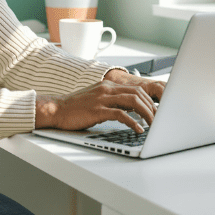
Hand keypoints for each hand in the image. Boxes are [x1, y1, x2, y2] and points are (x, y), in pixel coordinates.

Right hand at [35, 71, 164, 132]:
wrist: (55, 109)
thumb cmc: (75, 108)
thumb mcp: (96, 100)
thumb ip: (112, 102)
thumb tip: (130, 111)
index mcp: (107, 85)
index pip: (135, 89)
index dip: (149, 100)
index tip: (156, 112)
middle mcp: (106, 89)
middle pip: (138, 93)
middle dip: (152, 107)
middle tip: (158, 120)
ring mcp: (102, 99)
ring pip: (133, 101)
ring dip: (147, 113)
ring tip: (153, 125)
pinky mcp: (97, 110)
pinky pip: (121, 114)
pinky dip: (133, 122)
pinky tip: (138, 129)